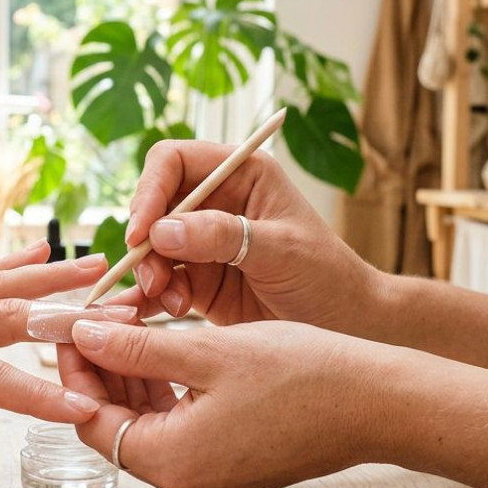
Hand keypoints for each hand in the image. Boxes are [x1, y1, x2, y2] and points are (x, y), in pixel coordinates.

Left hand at [58, 319, 394, 487]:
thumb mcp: (208, 351)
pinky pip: (179, 427)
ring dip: (132, 376)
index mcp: (173, 461)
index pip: (93, 420)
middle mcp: (186, 481)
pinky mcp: (231, 463)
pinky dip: (165, 390)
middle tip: (97, 319)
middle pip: (116, 424)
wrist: (378, 401)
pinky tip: (164, 349)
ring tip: (129, 325)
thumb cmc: (304, 375)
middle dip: (102, 370)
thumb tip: (82, 336)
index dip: (75, 370)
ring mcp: (210, 476)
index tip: (71, 326)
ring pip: (146, 423)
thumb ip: (136, 347)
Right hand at [119, 141, 376, 330]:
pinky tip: (166, 312)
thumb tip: (162, 231)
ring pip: (151, 248)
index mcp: (240, 174)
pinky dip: (155, 297)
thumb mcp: (281, 250)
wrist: (345, 325)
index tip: (142, 232)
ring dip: (151, 275)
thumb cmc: (327, 276)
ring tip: (173, 302)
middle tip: (152, 279)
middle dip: (145, 243)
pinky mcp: (197, 280)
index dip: (149, 191)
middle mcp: (216, 202)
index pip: (173, 162)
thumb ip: (223, 236)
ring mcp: (203, 242)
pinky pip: (160, 281)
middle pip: (154, 207)